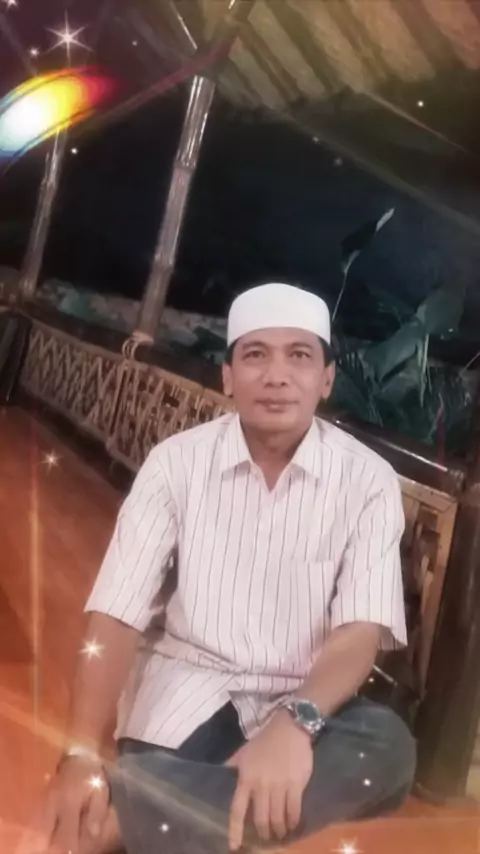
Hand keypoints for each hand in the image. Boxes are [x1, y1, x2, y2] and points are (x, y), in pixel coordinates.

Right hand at [18, 755, 108, 853]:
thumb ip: (97, 813)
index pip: (67, 833)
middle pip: (51, 833)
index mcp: (70, 804)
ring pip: (44, 826)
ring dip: (48, 837)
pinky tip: (49, 831)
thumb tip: (94, 834)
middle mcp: (55, 805)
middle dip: (56, 844)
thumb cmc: (92, 773)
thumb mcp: (100, 791)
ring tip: (54, 845)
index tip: (73, 853)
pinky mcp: (45, 796)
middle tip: (64, 850)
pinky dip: (44, 826)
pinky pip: (42, 817)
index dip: (69, 846)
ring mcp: (48, 800)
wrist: (79, 751)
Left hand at [226, 711, 312, 850]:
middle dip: (262, 833)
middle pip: (260, 819)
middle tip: (265, 837)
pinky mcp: (296, 784)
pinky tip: (292, 824)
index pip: (237, 809)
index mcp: (246, 778)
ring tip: (279, 833)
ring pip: (277, 818)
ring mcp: (279, 786)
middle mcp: (261, 785)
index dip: (235, 830)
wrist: (289, 728)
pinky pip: (293, 810)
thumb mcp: (244, 751)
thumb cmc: (265, 740)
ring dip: (278, 830)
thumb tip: (221, 774)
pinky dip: (292, 821)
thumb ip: (233, 765)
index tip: (234, 846)